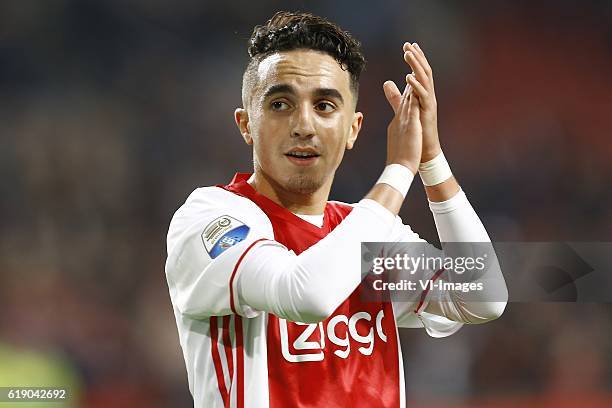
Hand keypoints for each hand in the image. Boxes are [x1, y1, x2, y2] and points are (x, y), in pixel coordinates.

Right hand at [382, 78, 421, 174]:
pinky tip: (416, 86)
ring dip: (410, 85)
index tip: (409, 82)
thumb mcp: (398, 143)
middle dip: (407, 84)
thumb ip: (398, 135)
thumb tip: (397, 132)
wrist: (399, 168)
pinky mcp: (410, 125)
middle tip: (410, 72)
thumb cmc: (399, 160)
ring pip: (407, 99)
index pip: (402, 105)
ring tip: (413, 71)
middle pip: (404, 98)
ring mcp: (403, 122)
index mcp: (397, 124)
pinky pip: (412, 107)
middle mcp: (399, 120)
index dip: (405, 92)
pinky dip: (413, 95)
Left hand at [402, 42, 441, 162]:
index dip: (415, 59)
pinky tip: (408, 77)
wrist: (423, 151)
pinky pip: (423, 96)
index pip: (419, 72)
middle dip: (417, 57)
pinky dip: (416, 85)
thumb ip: (395, 96)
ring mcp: (429, 104)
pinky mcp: (428, 112)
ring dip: (416, 66)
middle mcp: (427, 96)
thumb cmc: (415, 131)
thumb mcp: (403, 108)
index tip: (408, 45)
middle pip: (424, 72)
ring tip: (408, 54)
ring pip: (425, 80)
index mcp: (422, 94)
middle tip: (408, 44)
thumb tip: (386, 82)